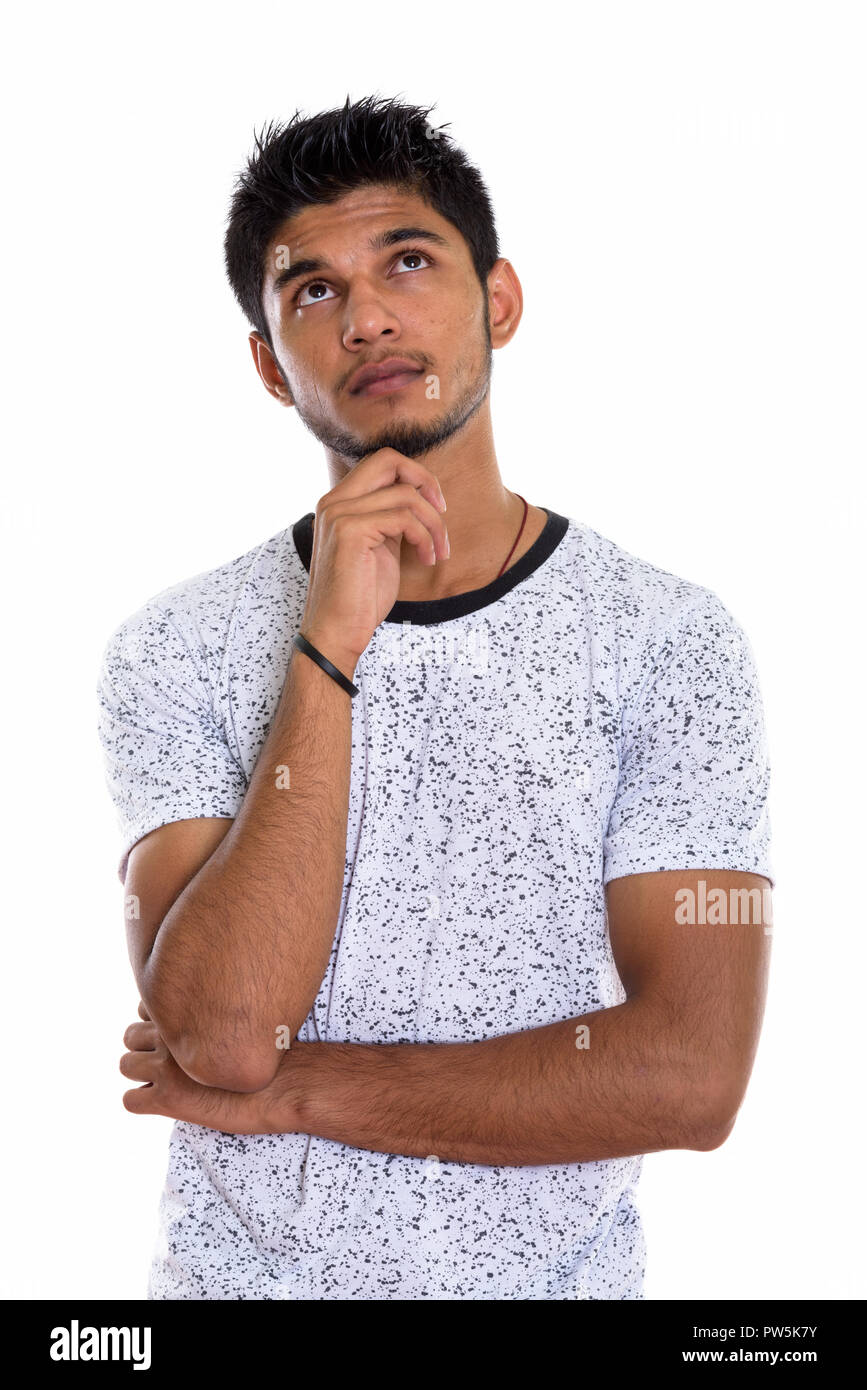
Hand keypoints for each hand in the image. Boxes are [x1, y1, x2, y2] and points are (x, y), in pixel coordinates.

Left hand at [119, 1000, 270, 1133]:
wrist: (290, 1083)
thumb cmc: (277, 1049)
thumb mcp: (245, 1015)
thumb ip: (217, 1012)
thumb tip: (211, 1011)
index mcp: (188, 1008)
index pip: (146, 1007)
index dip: (159, 1024)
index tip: (177, 1037)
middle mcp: (172, 1034)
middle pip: (130, 1035)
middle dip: (145, 1048)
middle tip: (170, 1064)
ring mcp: (167, 1066)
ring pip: (126, 1065)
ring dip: (141, 1074)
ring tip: (167, 1084)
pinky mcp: (168, 1098)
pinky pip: (131, 1101)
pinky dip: (143, 1102)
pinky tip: (165, 1104)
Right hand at [300, 447, 448, 670]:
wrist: (336, 634)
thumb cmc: (360, 598)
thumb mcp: (380, 548)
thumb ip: (391, 519)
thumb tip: (421, 497)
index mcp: (339, 503)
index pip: (381, 463)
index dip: (415, 477)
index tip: (435, 508)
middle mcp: (334, 502)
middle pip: (388, 459)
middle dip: (426, 481)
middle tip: (443, 513)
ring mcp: (339, 514)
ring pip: (406, 494)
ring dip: (434, 524)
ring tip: (438, 552)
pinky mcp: (350, 531)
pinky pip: (404, 518)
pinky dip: (426, 538)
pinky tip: (427, 559)